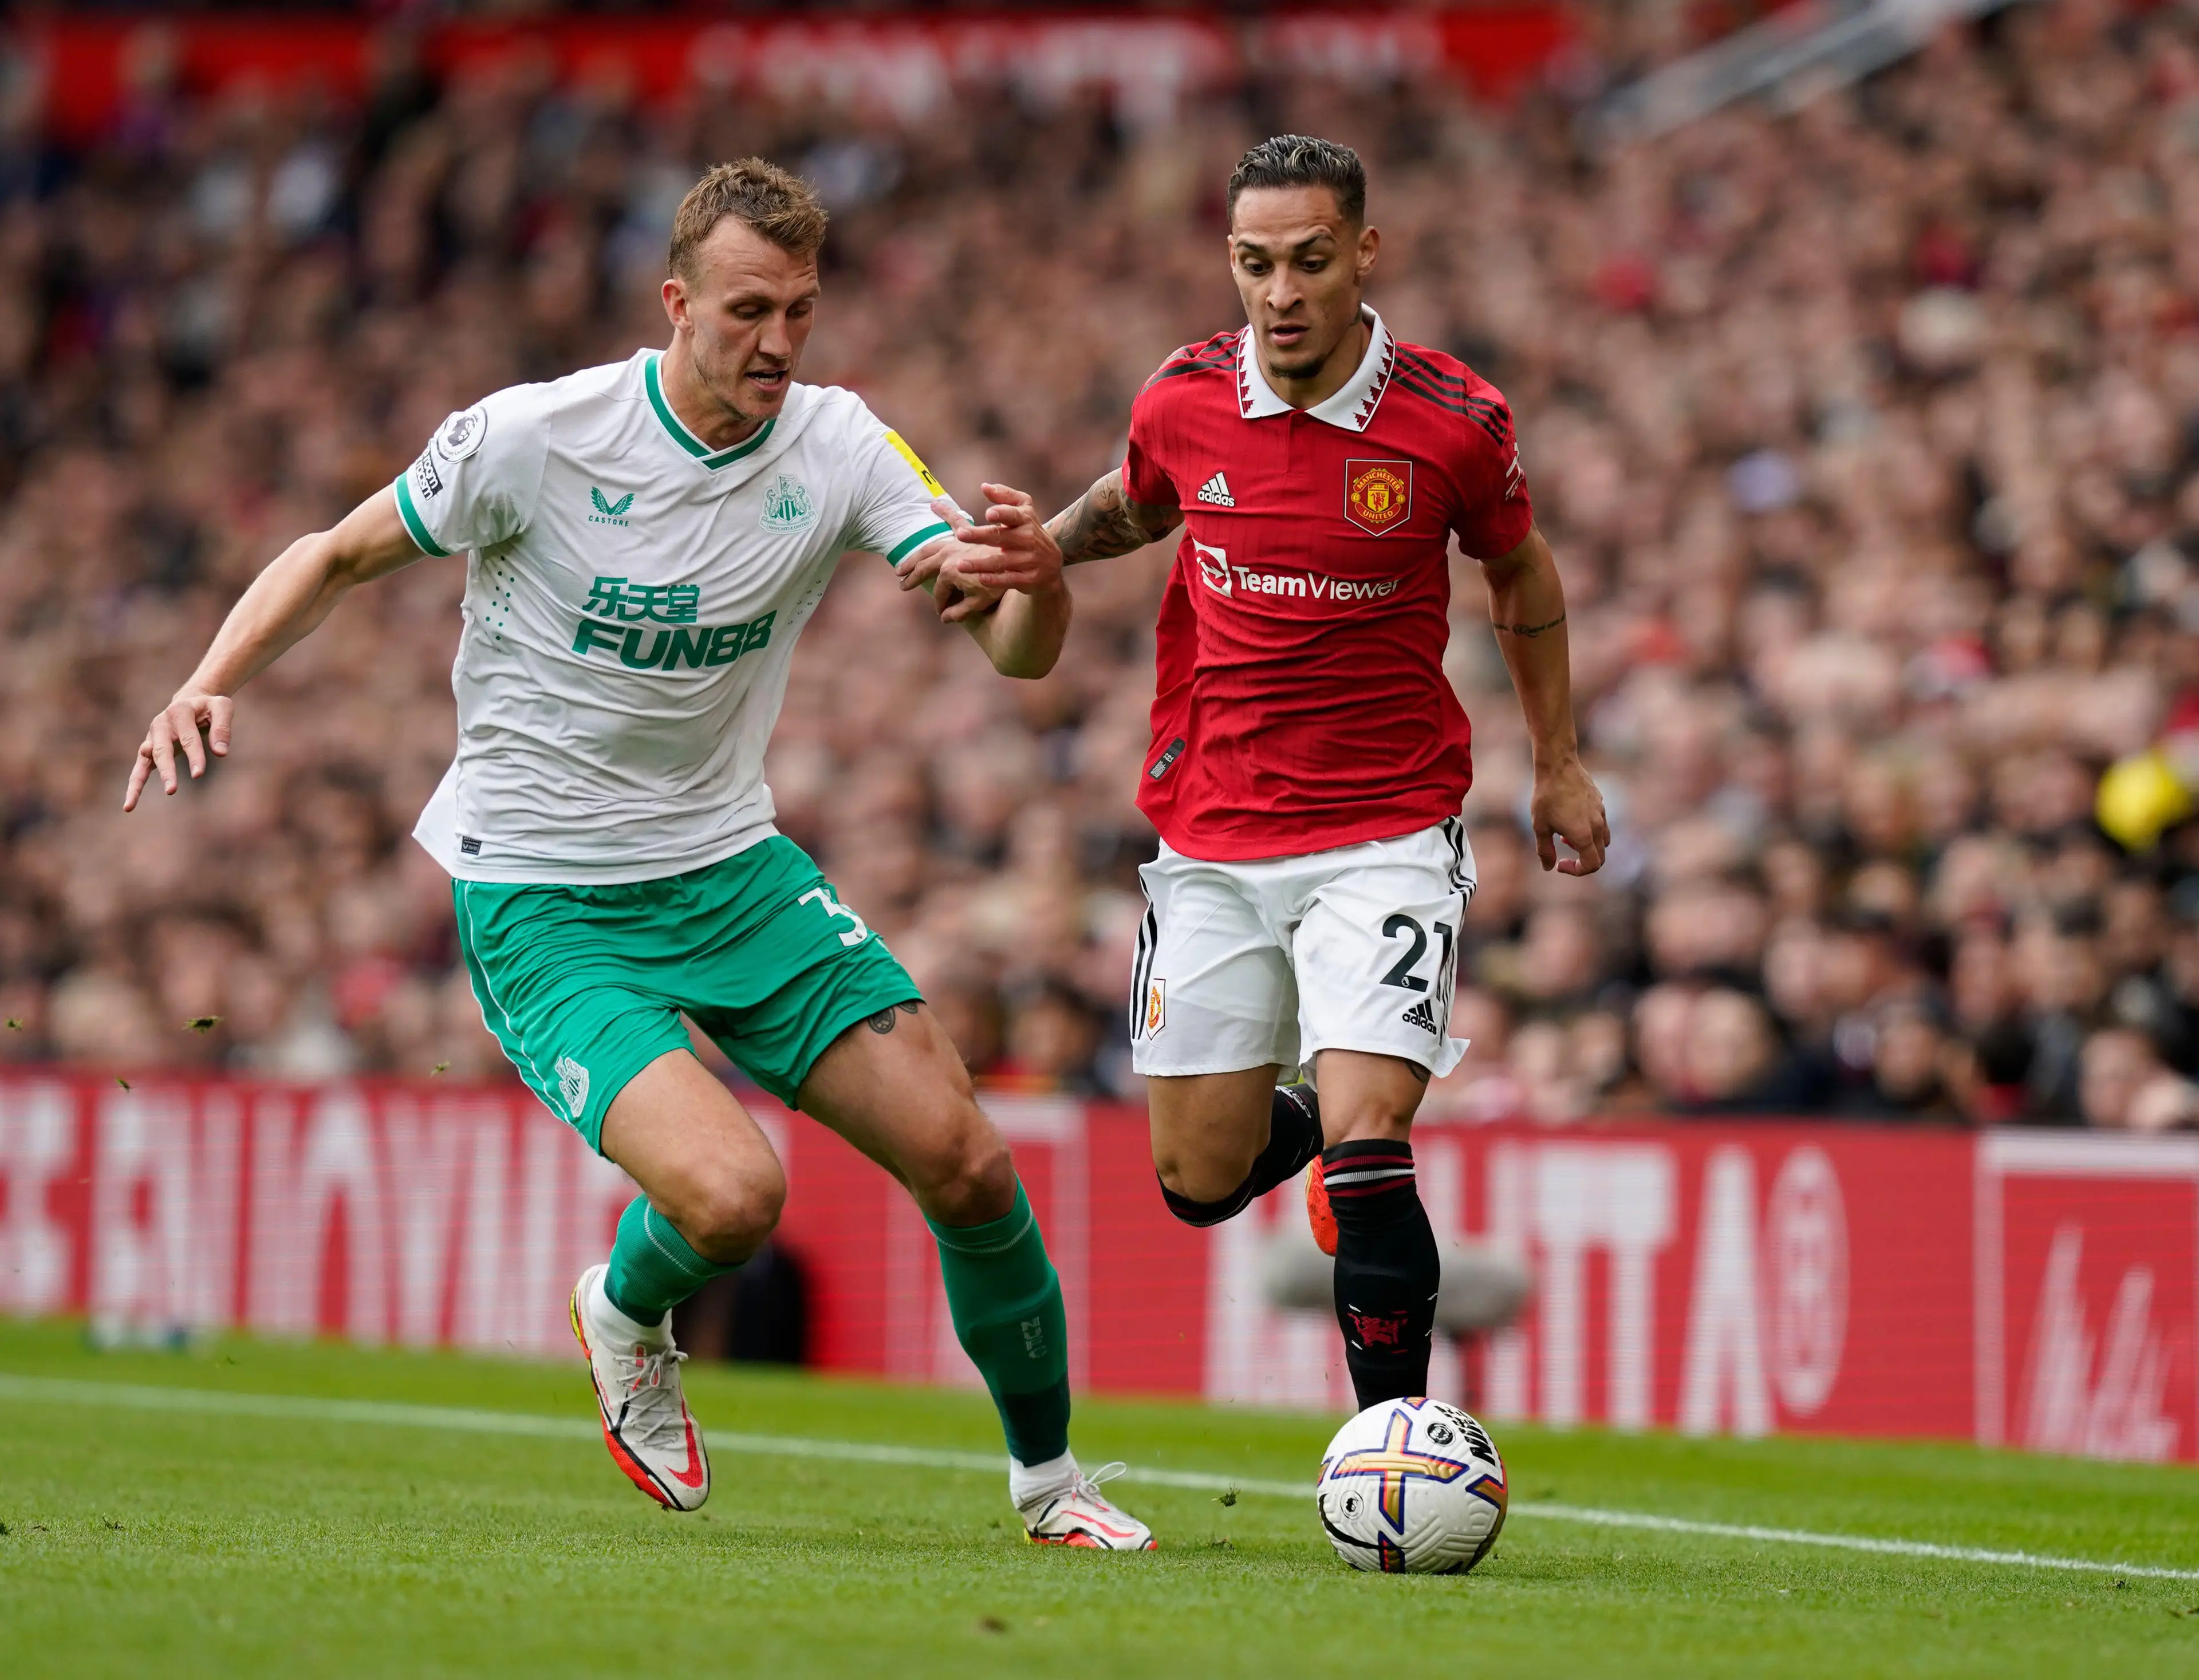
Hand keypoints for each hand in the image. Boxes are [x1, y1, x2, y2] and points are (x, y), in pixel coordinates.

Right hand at [124, 691, 233, 811]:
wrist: (190, 701)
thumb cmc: (209, 707)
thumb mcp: (222, 707)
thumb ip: (222, 728)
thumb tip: (221, 753)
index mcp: (179, 711)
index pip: (188, 737)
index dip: (194, 756)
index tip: (198, 775)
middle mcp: (161, 724)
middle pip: (162, 749)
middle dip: (166, 770)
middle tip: (171, 790)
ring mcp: (152, 737)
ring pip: (145, 760)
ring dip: (139, 782)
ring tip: (132, 804)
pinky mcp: (149, 749)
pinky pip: (139, 768)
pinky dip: (134, 785)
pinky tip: (129, 805)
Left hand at [931, 483, 1064, 600]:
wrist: (1051, 565)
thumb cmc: (1029, 533)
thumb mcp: (1024, 512)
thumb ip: (1005, 497)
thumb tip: (984, 486)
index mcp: (1026, 520)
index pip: (1015, 515)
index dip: (1003, 513)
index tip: (988, 513)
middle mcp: (1029, 539)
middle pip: (1002, 537)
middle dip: (980, 536)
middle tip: (961, 534)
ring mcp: (1030, 560)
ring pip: (1002, 561)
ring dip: (980, 563)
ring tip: (960, 564)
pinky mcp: (1028, 579)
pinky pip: (1009, 579)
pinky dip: (995, 580)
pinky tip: (980, 578)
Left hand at [1531, 755, 1608, 875]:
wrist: (1558, 766)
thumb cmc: (1546, 796)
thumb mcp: (1540, 827)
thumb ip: (1545, 850)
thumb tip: (1548, 867)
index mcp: (1584, 835)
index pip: (1591, 865)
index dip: (1576, 871)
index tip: (1560, 864)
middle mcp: (1597, 826)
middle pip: (1600, 856)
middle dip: (1583, 862)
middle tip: (1564, 854)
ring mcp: (1601, 813)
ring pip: (1603, 840)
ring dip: (1588, 845)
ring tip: (1566, 835)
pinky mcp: (1600, 802)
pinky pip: (1601, 824)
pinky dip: (1590, 830)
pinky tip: (1571, 818)